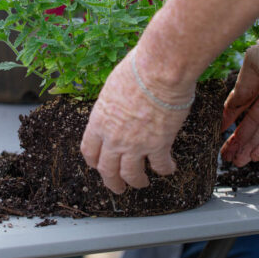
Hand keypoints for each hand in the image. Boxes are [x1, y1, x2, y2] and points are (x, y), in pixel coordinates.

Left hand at [80, 47, 195, 193]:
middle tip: (117, 187)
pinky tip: (169, 168)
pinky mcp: (159, 145)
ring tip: (142, 183)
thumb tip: (119, 104)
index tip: (98, 165)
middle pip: (107, 170)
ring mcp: (136, 145)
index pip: (89, 150)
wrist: (159, 71)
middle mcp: (114, 138)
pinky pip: (160, 166)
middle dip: (112, 182)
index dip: (94, 162)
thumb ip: (113, 104)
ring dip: (137, 181)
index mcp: (99, 121)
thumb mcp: (113, 86)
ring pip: (131, 175)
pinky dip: (165, 169)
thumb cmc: (137, 70)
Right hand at [220, 23, 258, 165]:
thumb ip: (242, 89)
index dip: (230, 118)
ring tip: (237, 162)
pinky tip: (255, 156)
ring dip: (250, 146)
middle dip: (239, 139)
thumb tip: (231, 107)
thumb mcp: (251, 65)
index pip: (242, 103)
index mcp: (258, 77)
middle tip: (226, 155)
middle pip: (252, 122)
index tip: (219, 131)